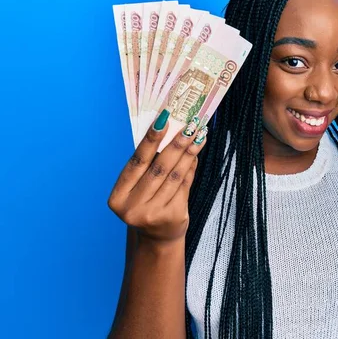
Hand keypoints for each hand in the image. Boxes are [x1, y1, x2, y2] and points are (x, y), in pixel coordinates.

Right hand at [108, 111, 207, 244]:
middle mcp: (132, 208)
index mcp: (118, 197)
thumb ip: (149, 164)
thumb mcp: (140, 188)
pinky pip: (184, 185)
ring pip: (175, 175)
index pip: (136, 162)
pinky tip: (196, 154)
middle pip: (159, 168)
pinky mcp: (173, 217)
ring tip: (199, 136)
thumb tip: (170, 130)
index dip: (151, 140)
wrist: (158, 237)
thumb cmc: (147, 203)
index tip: (164, 119)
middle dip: (177, 144)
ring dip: (189, 153)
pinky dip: (191, 168)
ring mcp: (153, 214)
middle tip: (190, 125)